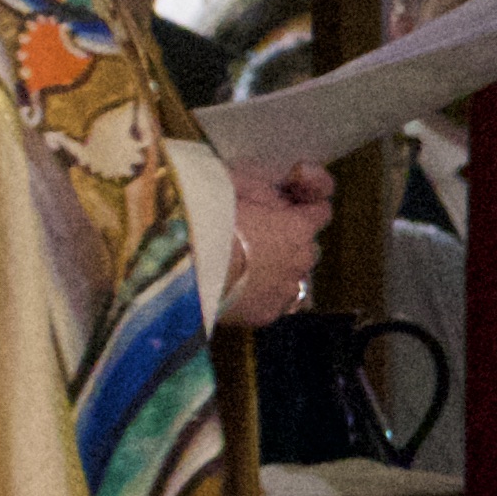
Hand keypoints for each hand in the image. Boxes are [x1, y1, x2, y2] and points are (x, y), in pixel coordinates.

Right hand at [213, 162, 333, 331]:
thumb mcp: (235, 180)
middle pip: (307, 248)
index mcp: (298, 225)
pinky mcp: (267, 315)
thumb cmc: (204, 211)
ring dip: (279, 271)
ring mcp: (286, 291)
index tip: (287, 204)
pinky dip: (263, 296)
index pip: (320, 212)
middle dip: (289, 242)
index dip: (303, 207)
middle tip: (256, 238)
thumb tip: (274, 193)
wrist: (176, 257)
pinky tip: (238, 290)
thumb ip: (261, 187)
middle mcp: (302, 260)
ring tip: (246, 267)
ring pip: (295, 278)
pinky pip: (274, 303)